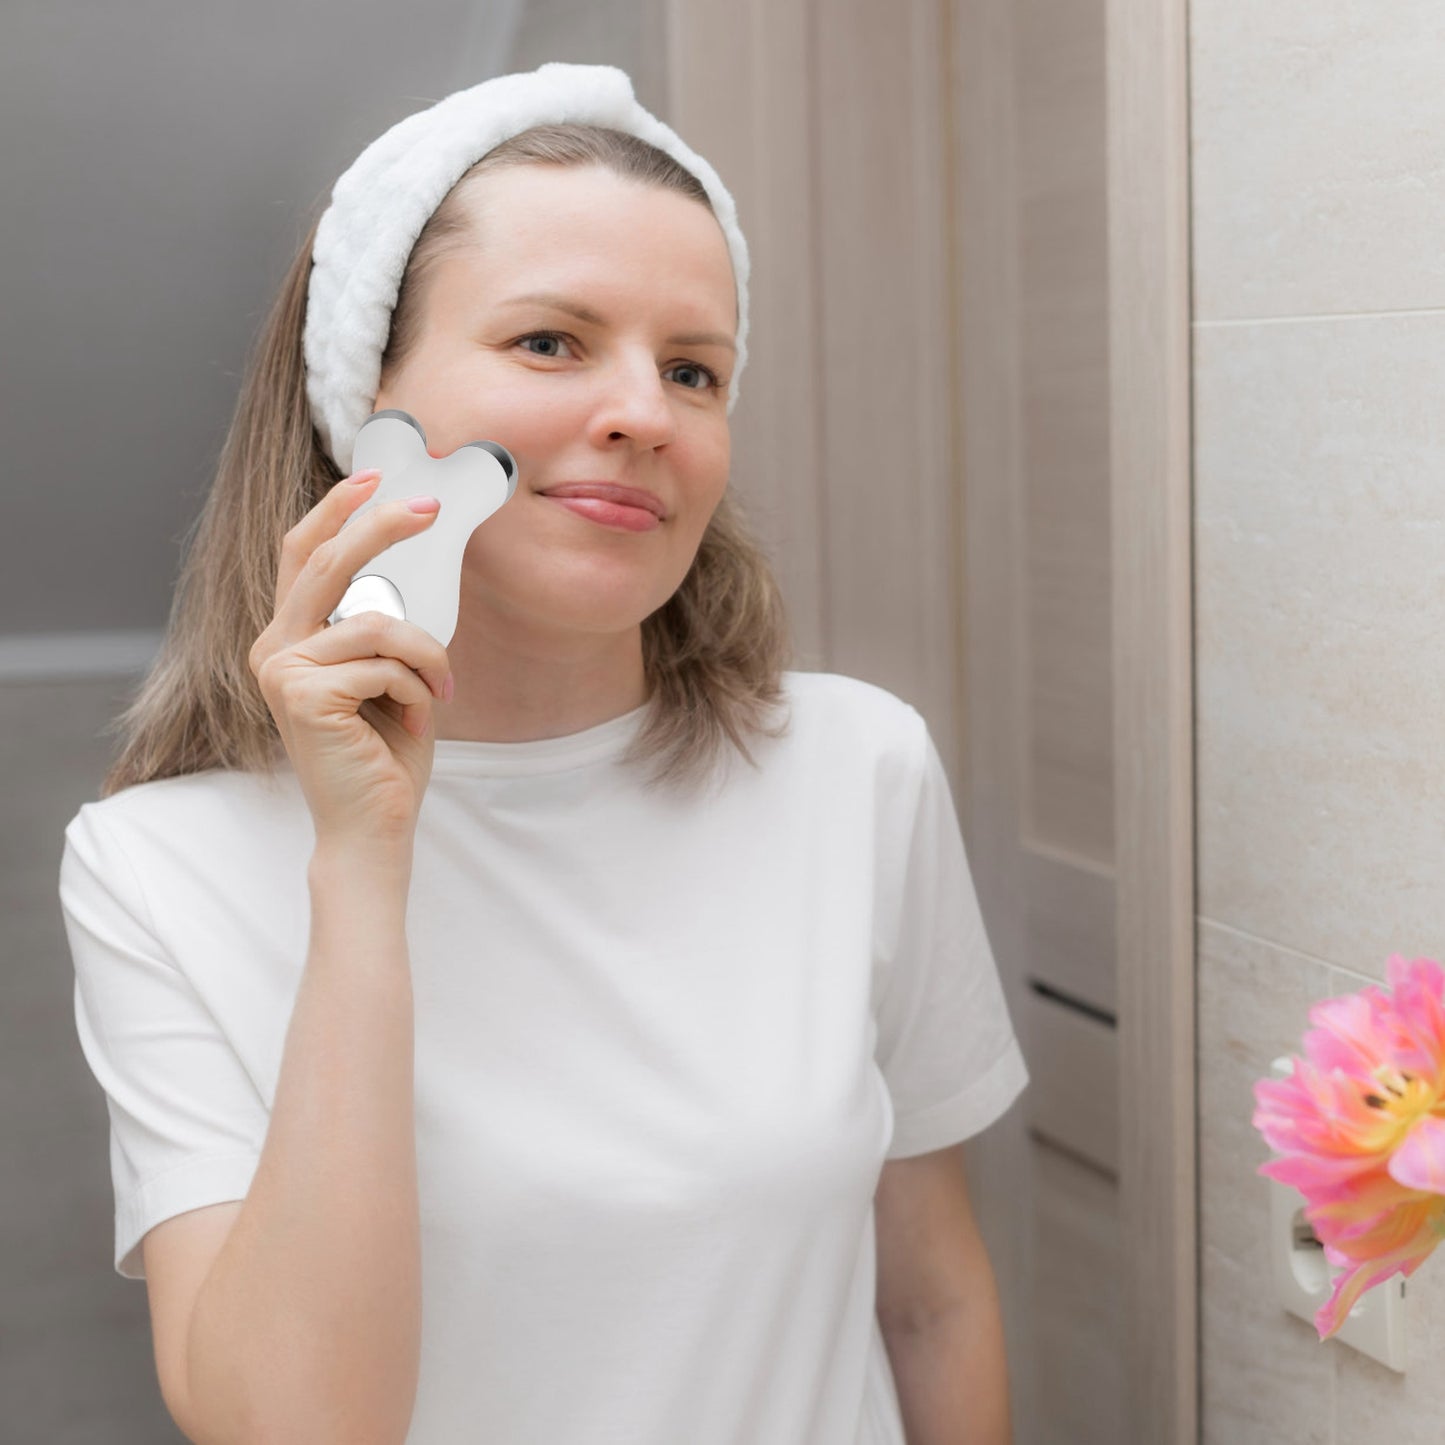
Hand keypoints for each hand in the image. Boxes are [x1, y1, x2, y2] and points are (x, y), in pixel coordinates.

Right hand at [248, 470, 452, 848]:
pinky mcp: (303, 695)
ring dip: (426, 655)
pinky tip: (412, 721)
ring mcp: (282, 670)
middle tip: (428, 508)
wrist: (373, 826)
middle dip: (380, 526)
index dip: (335, 511)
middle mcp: (274, 648)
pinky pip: (385, 662)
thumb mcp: (387, 677)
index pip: (302, 556)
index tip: (375, 477)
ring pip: (377, 623)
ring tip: (441, 690)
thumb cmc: (384, 755)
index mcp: (289, 640)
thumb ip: (380, 629)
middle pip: (326, 561)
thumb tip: (404, 575)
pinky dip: (417, 687)